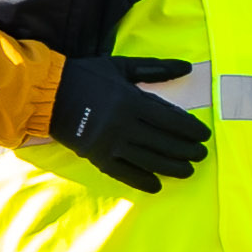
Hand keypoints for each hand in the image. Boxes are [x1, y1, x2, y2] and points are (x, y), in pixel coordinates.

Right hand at [48, 52, 213, 191]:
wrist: (46, 93)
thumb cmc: (87, 75)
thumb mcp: (122, 66)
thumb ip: (155, 68)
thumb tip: (188, 67)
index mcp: (131, 100)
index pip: (170, 119)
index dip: (190, 129)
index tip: (204, 135)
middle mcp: (123, 124)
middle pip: (164, 142)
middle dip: (186, 150)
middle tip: (201, 155)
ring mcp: (110, 143)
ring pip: (148, 159)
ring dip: (171, 167)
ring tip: (187, 171)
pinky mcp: (96, 156)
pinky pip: (123, 172)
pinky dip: (141, 180)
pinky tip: (156, 185)